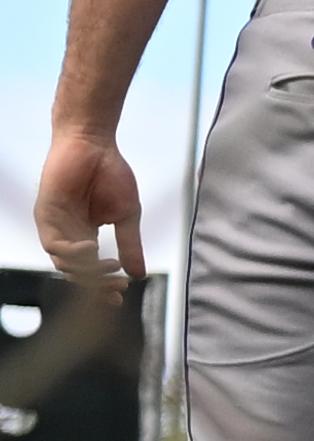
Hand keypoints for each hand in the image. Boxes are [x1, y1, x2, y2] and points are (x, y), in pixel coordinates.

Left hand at [36, 125, 141, 285]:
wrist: (94, 144)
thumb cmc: (110, 172)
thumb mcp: (127, 215)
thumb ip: (130, 244)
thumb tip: (139, 274)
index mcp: (85, 235)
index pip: (91, 269)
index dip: (103, 286)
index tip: (120, 296)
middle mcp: (68, 234)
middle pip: (76, 272)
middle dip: (96, 285)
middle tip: (117, 287)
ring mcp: (55, 225)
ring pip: (63, 262)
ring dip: (85, 270)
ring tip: (108, 266)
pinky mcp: (46, 214)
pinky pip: (53, 244)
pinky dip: (71, 252)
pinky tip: (91, 249)